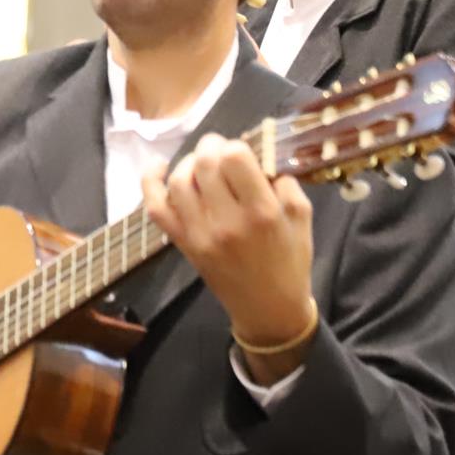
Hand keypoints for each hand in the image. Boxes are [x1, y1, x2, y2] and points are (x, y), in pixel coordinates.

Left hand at [142, 133, 316, 382]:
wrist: (268, 309)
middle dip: (211, 146)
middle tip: (219, 148)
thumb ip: (286, 184)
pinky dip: (150, 182)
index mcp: (262, 213)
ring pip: (179, 181)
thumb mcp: (303, 219)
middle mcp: (227, 222)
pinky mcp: (183, 244)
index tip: (242, 152)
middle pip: (204, 164)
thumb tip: (262, 158)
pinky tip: (159, 166)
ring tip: (201, 163)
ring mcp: (200, 234)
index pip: (235, 158)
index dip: (236, 146)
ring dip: (188, 162)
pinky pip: (156, 208)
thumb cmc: (289, 262)